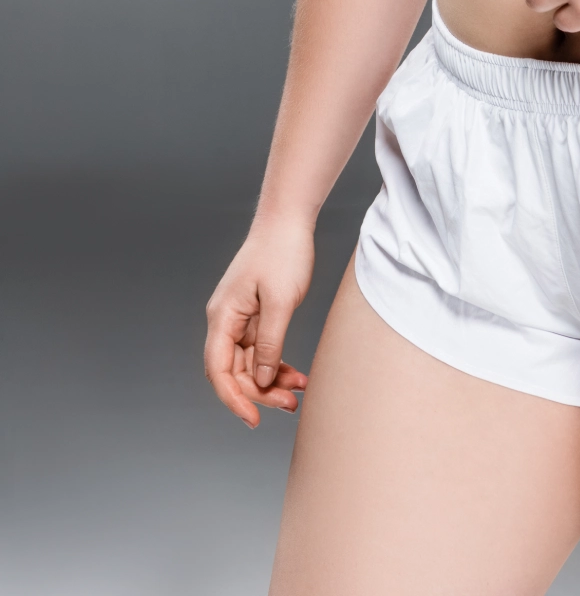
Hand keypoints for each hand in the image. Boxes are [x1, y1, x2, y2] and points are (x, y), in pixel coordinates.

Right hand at [204, 215, 314, 426]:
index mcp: (223, 316)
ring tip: (299, 392)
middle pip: (234, 371)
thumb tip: (262, 379)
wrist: (289, 220)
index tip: (253, 419)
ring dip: (272, 381)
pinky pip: (262, 350)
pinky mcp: (256, 316)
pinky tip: (297, 376)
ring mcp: (240, 319)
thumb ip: (270, 342)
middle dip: (260, 392)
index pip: (218, 369)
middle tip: (290, 405)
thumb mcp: (281, 300)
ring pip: (250, 363)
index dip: (233, 398)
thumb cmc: (283, 252)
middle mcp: (226, 321)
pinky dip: (278, 364)